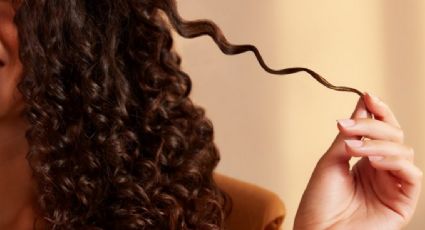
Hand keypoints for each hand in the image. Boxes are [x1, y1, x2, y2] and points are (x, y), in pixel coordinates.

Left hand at [294, 93, 421, 229]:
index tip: (367, 95)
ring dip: (377, 144)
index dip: (377, 111)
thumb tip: (361, 103)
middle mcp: (381, 169)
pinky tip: (372, 160)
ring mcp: (393, 184)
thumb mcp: (331, 161)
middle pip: (394, 134)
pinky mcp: (403, 201)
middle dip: (374, 124)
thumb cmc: (320, 202)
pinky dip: (393, 161)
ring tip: (352, 148)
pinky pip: (411, 173)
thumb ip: (349, 134)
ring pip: (403, 150)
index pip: (380, 129)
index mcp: (365, 159)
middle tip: (351, 125)